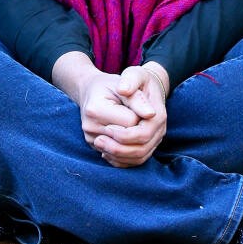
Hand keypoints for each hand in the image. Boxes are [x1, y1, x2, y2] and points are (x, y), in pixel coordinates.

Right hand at [51, 53, 167, 167]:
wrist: (92, 91)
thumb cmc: (112, 85)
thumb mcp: (125, 82)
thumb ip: (138, 98)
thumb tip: (151, 115)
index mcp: (96, 109)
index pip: (131, 122)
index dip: (142, 115)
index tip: (140, 106)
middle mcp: (90, 128)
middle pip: (129, 141)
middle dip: (143, 132)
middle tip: (143, 119)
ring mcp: (92, 140)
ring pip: (128, 155)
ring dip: (142, 145)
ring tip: (142, 129)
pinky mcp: (96, 148)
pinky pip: (121, 161)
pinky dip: (134, 155)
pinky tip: (137, 141)